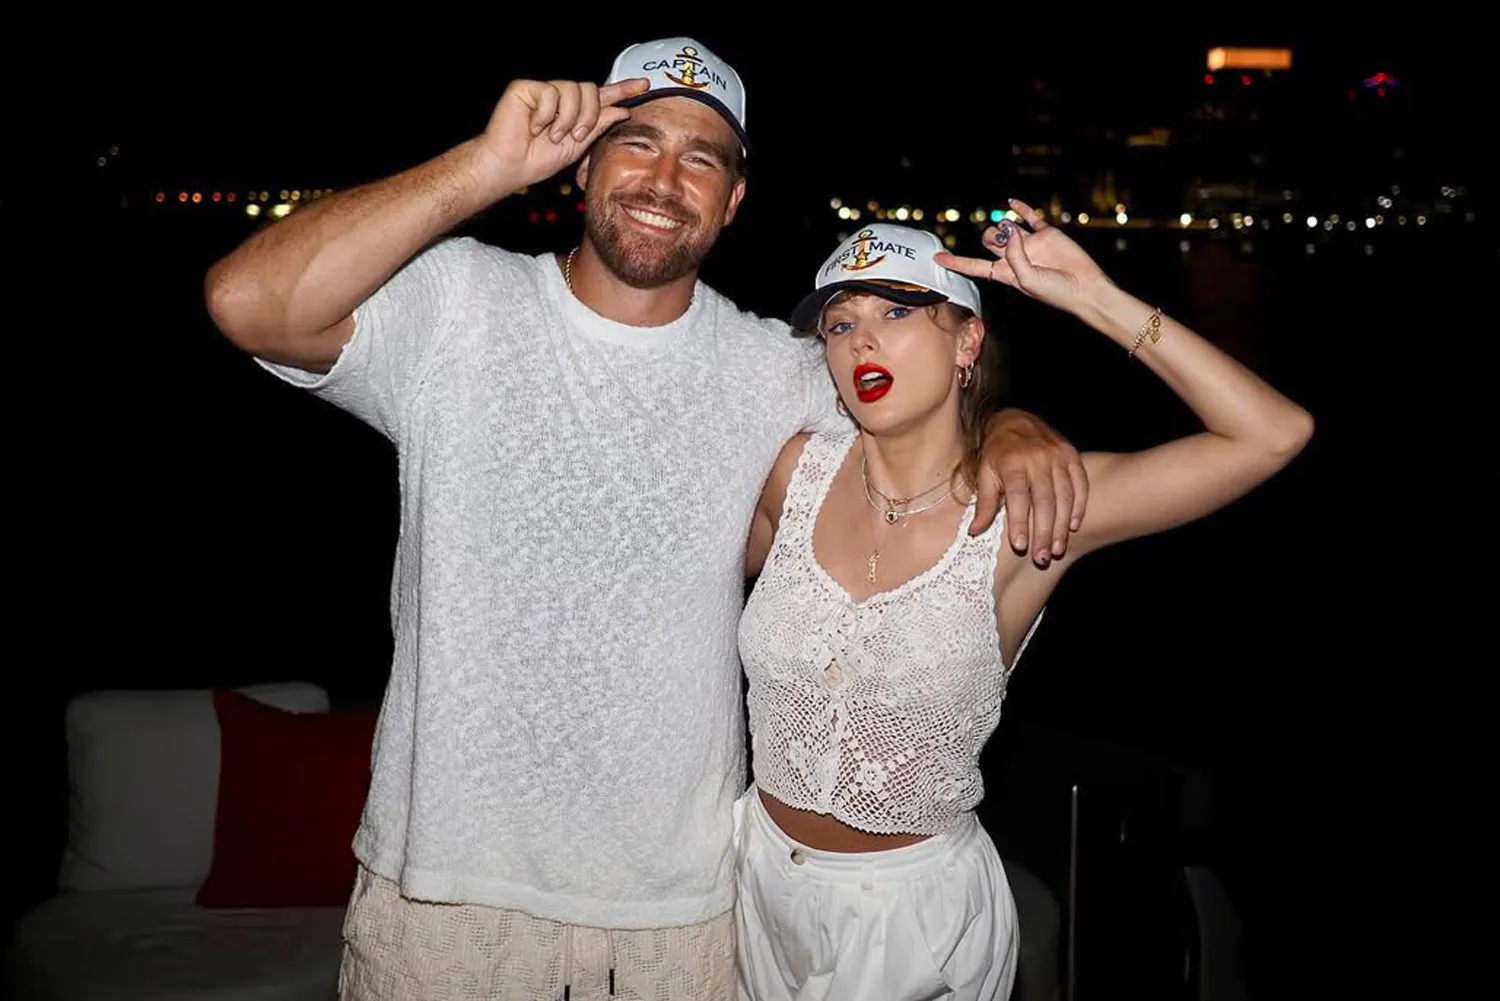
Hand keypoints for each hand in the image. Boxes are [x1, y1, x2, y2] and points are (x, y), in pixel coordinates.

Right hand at [475, 77, 650, 196]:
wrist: (511, 165)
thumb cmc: (539, 159)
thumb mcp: (578, 145)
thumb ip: (599, 124)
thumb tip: (623, 109)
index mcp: (575, 111)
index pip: (603, 96)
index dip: (623, 89)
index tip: (644, 84)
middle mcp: (561, 98)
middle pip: (591, 90)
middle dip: (589, 115)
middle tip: (575, 135)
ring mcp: (544, 91)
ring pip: (573, 89)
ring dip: (567, 118)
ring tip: (552, 135)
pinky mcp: (526, 87)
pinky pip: (549, 92)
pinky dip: (545, 115)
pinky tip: (533, 126)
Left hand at [935, 198, 1110, 321]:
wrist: (1083, 287)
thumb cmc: (1054, 292)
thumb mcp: (1027, 280)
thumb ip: (1014, 256)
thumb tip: (1009, 228)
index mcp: (1005, 274)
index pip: (974, 266)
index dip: (956, 262)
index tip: (936, 257)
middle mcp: (1014, 258)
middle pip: (988, 241)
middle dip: (990, 237)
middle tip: (1006, 242)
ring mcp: (1030, 244)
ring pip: (1006, 227)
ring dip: (1005, 226)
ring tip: (1016, 233)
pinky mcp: (1046, 234)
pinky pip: (1029, 217)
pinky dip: (1020, 209)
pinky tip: (1011, 203)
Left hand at [970, 408, 1088, 565]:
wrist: (1016, 420)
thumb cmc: (997, 454)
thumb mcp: (984, 474)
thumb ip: (983, 503)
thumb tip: (975, 532)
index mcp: (1012, 462)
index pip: (1017, 497)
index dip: (1019, 522)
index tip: (1020, 546)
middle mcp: (1037, 458)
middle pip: (1044, 500)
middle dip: (1044, 531)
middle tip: (1042, 557)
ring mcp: (1057, 456)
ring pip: (1064, 495)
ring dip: (1062, 525)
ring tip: (1057, 549)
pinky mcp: (1072, 455)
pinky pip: (1080, 484)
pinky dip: (1079, 506)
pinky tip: (1073, 526)